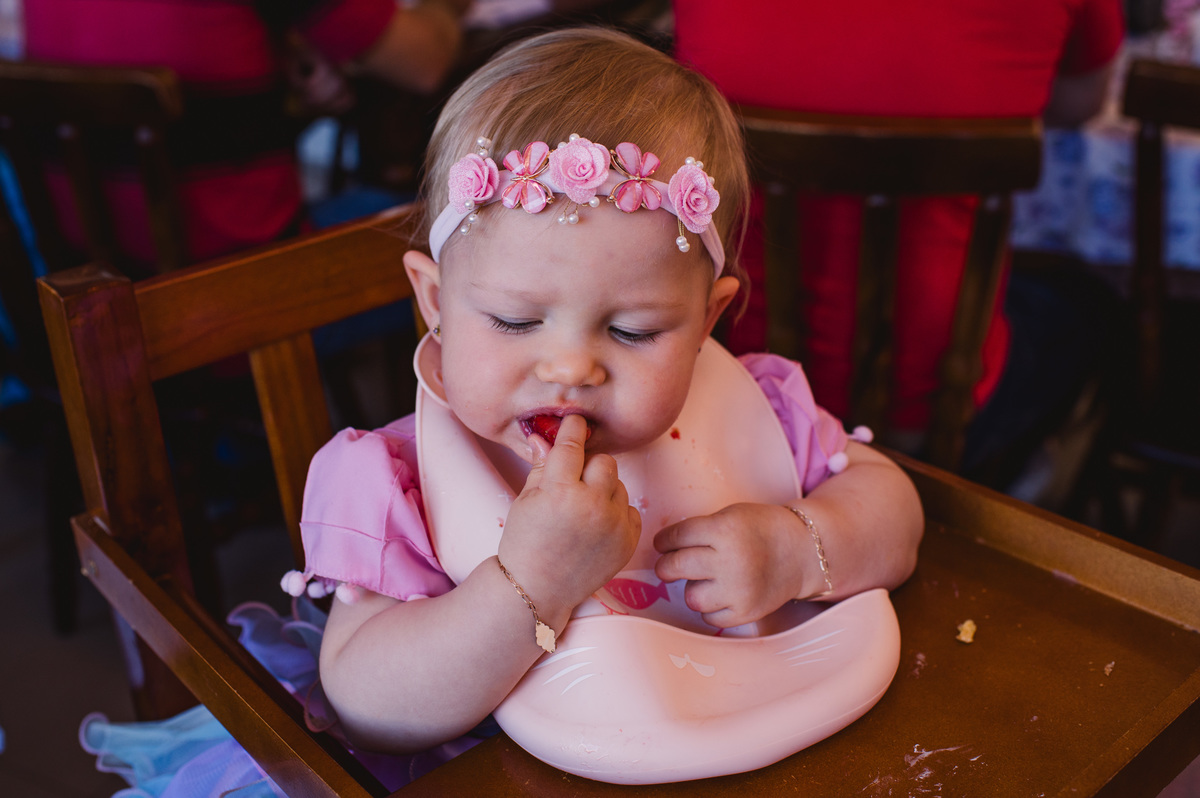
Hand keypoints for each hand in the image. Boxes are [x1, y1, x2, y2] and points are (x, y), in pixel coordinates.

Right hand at [499, 415, 640, 615]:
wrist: (536, 590)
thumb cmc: (525, 543)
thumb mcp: (526, 501)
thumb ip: (541, 466)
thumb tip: (545, 436)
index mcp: (561, 492)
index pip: (572, 446)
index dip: (573, 429)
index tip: (575, 421)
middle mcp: (592, 506)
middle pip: (604, 461)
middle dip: (589, 466)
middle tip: (574, 481)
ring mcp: (614, 525)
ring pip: (618, 484)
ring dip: (603, 488)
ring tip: (583, 508)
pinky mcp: (628, 542)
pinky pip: (630, 509)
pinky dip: (616, 512)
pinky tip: (596, 525)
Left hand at [653, 503, 810, 628]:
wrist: (800, 552)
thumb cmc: (760, 529)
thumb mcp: (730, 516)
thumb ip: (700, 530)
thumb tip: (663, 548)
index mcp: (724, 529)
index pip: (676, 536)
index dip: (664, 541)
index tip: (663, 544)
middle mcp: (731, 560)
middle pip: (676, 567)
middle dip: (666, 566)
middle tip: (669, 565)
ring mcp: (739, 589)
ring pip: (691, 597)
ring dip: (692, 588)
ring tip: (706, 579)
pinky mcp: (746, 612)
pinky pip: (710, 617)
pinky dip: (711, 607)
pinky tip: (722, 593)